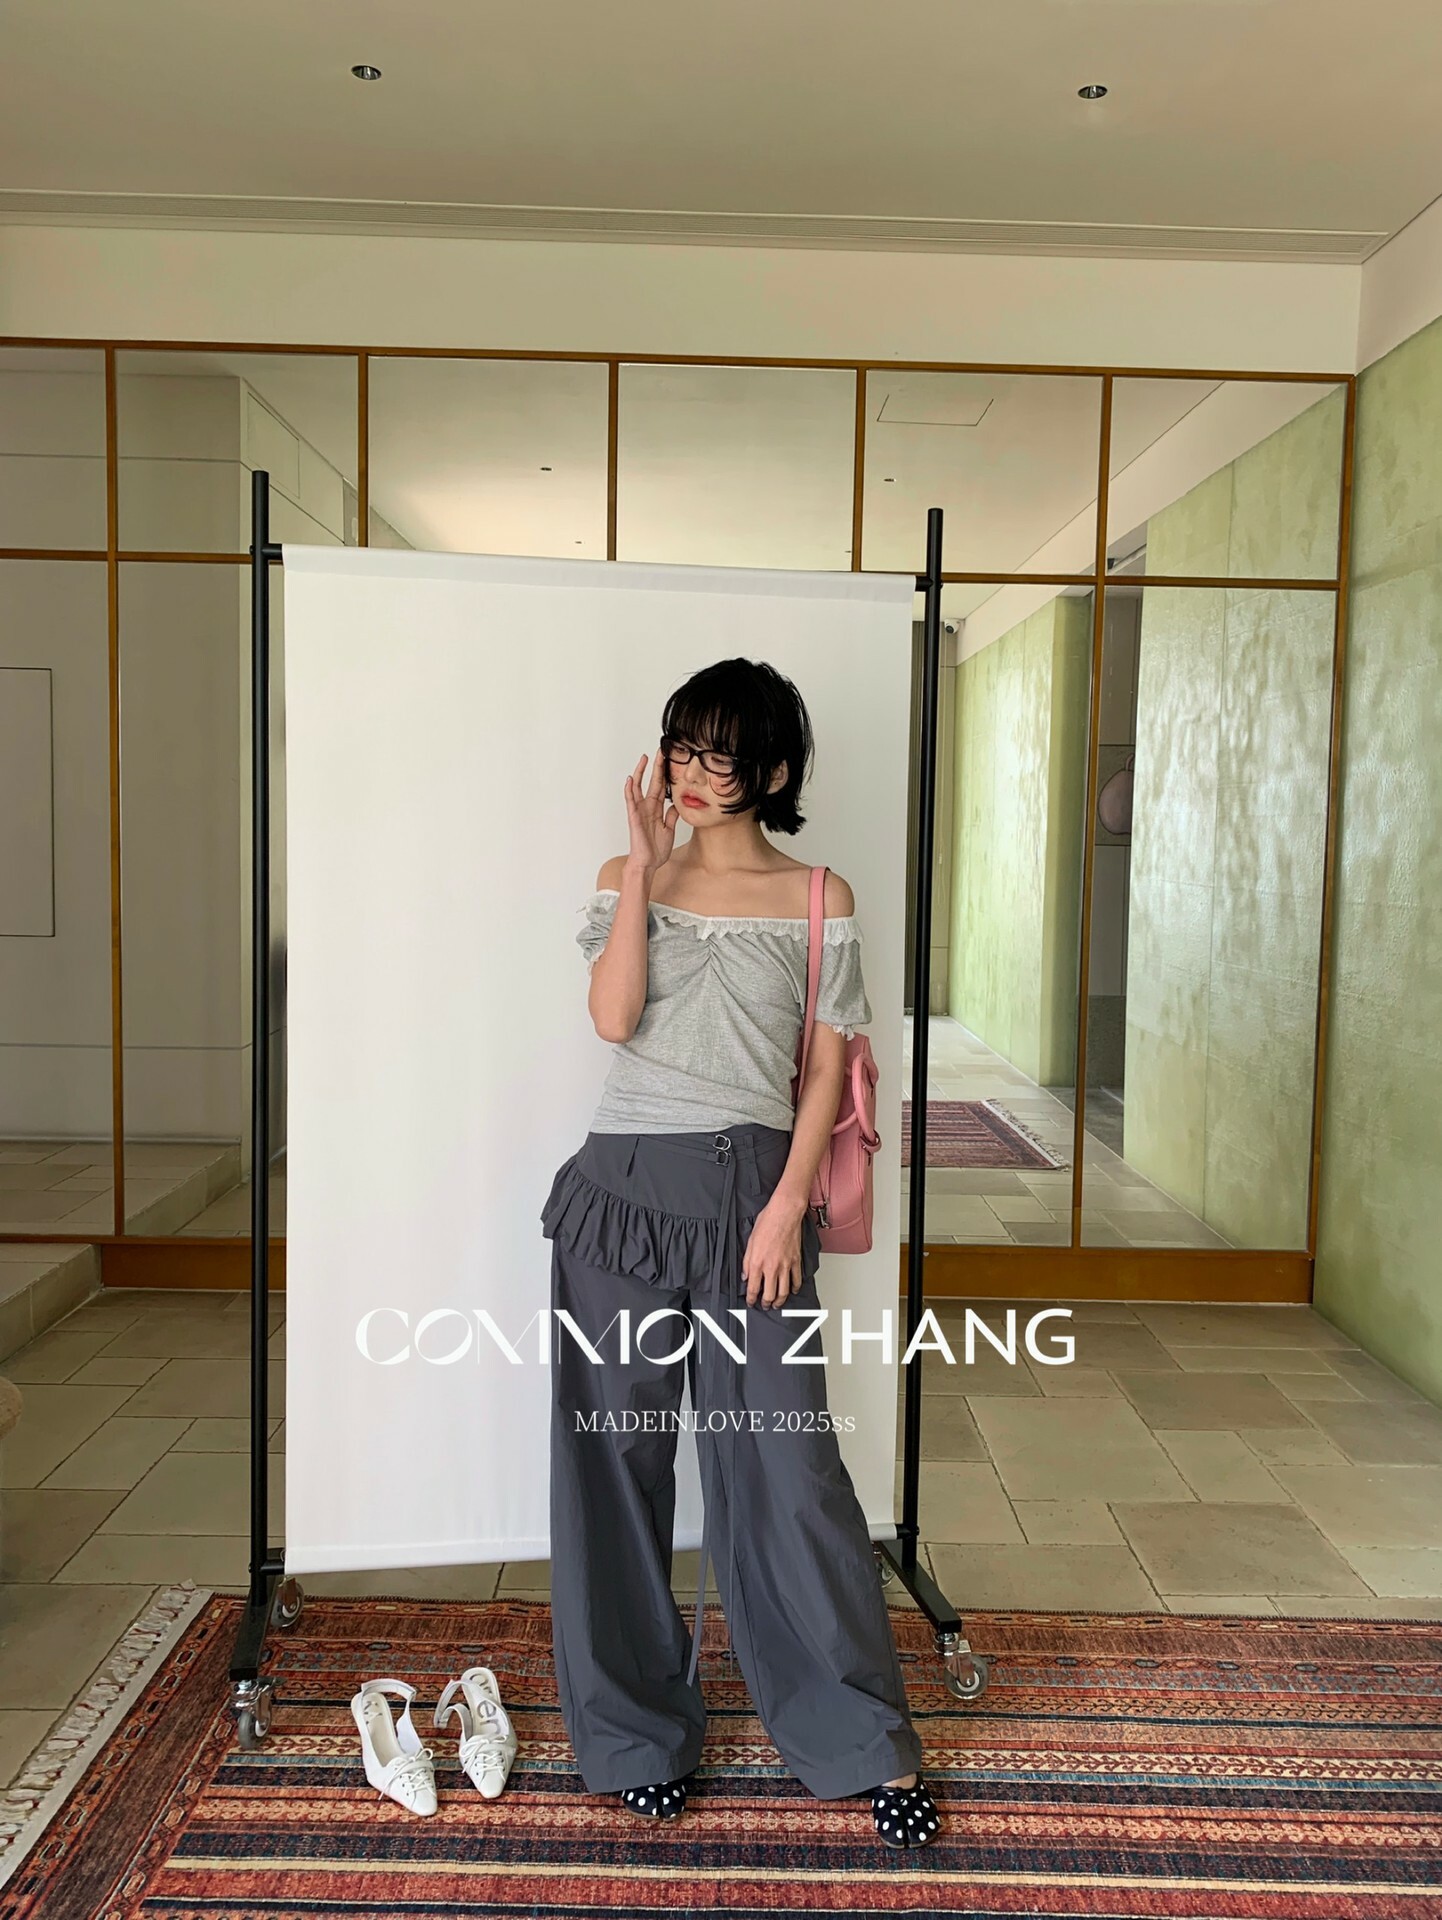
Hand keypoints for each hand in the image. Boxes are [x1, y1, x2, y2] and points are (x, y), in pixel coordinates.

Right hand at [624, 746, 678, 873]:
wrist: (648, 864)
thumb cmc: (655, 849)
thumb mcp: (669, 830)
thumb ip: (671, 816)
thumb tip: (676, 805)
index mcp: (656, 809)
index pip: (661, 787)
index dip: (665, 773)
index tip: (669, 760)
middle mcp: (647, 807)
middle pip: (652, 782)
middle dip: (656, 767)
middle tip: (660, 751)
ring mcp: (640, 811)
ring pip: (638, 787)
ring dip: (640, 773)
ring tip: (644, 758)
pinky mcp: (634, 817)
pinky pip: (630, 801)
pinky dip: (629, 790)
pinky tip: (630, 779)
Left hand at [742, 1196, 806, 1308]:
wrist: (784, 1214)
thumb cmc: (767, 1223)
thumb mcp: (750, 1243)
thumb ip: (747, 1262)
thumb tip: (745, 1276)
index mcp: (758, 1263)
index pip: (753, 1288)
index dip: (751, 1299)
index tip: (751, 1302)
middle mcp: (772, 1267)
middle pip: (770, 1294)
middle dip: (766, 1303)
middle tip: (764, 1306)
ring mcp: (785, 1266)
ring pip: (784, 1291)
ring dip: (780, 1301)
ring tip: (777, 1304)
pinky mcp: (796, 1261)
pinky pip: (796, 1280)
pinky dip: (794, 1288)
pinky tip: (792, 1290)